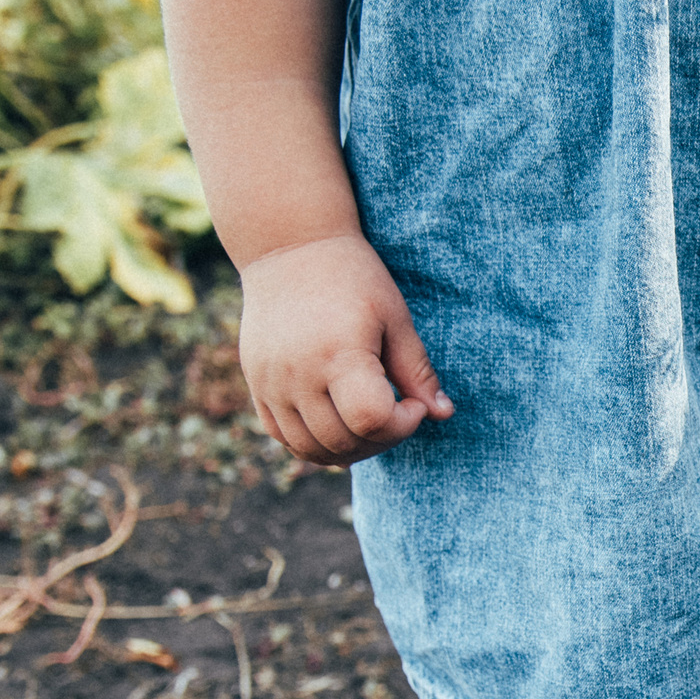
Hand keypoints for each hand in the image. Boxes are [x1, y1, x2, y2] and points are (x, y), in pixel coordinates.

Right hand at [237, 234, 453, 466]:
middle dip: (383, 440)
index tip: (413, 403)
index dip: (402, 425)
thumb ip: (416, 371)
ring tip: (371, 422)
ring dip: (350, 450)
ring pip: (311, 449)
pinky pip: (285, 438)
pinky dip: (316, 444)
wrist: (289, 248)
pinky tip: (341, 424)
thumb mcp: (394, 317)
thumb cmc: (353, 278)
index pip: (371, 420)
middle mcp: (297, 374)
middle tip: (398, 413)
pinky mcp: (257, 386)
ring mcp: (271, 383)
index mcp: (338, 353)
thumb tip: (443, 414)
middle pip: (342, 442)